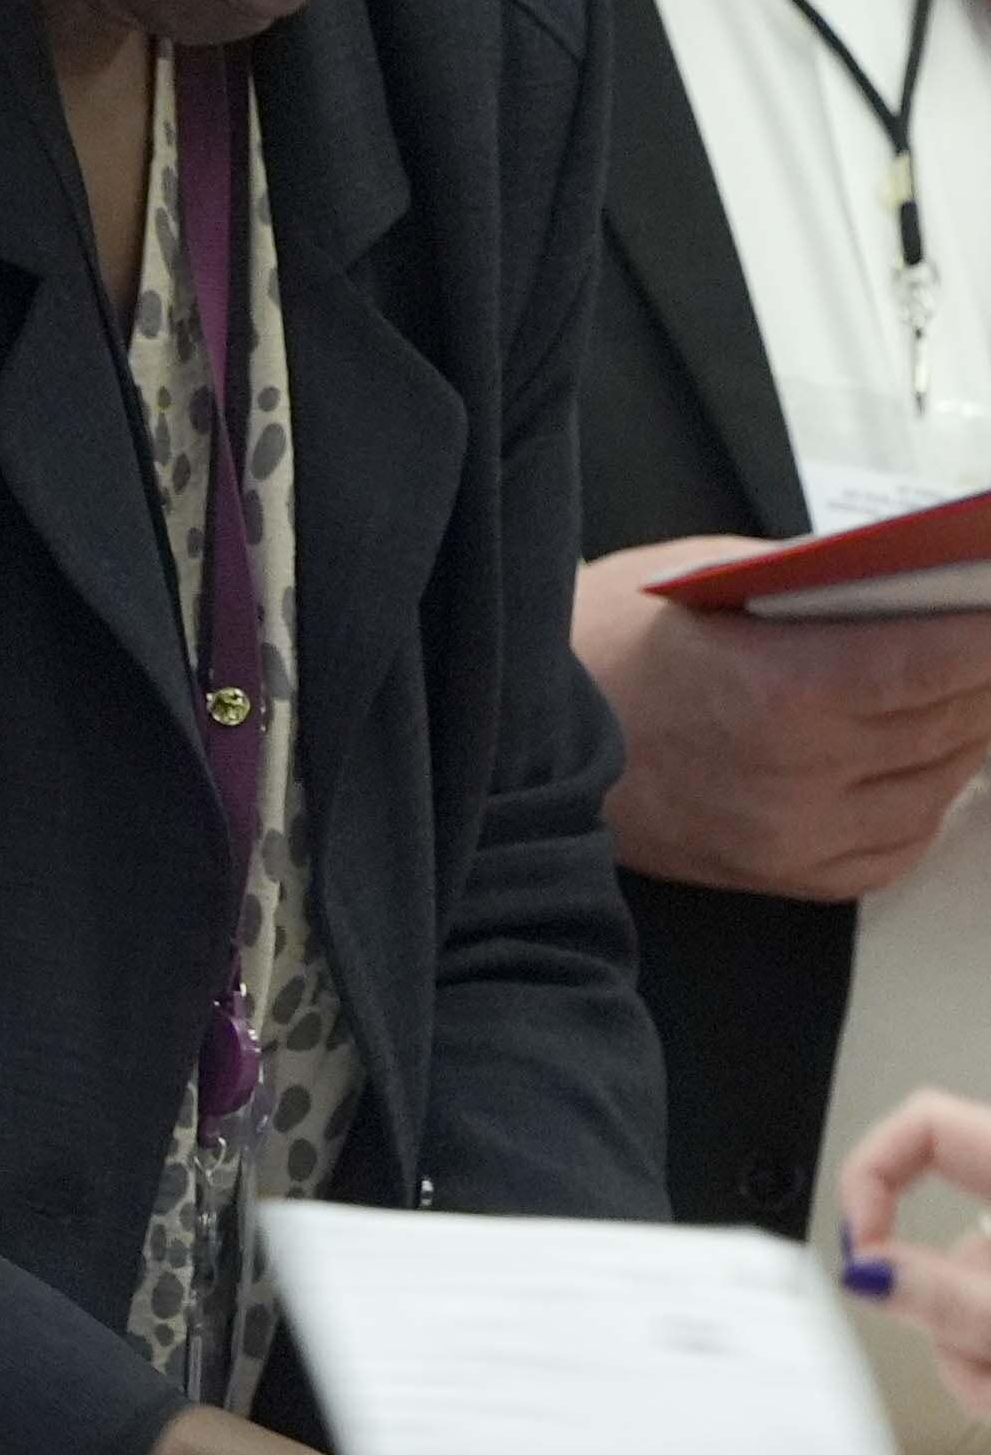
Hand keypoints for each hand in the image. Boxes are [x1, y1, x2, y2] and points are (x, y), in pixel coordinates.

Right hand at [573, 542, 990, 901]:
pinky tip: (910, 752)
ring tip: (956, 687)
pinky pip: (905, 838)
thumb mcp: (718, 577)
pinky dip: (924, 792)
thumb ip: (832, 586)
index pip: (946, 659)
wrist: (511, 740)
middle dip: (984, 670)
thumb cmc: (605, 647)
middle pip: (958, 718)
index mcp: (784, 693)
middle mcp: (799, 778)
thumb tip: (935, 583)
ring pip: (944, 780)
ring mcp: (796, 837)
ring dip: (963, 730)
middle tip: (983, 635)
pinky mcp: (792, 876)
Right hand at [837, 1089, 990, 1406]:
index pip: (924, 1126)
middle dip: (933, 1307)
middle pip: (938, 1235)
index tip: (862, 1244)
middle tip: (956, 1351)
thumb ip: (949, 1299)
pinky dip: (987, 1362)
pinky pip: (984, 1316)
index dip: (873, 1175)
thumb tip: (865, 1270)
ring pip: (963, 1293)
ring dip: (966, 1353)